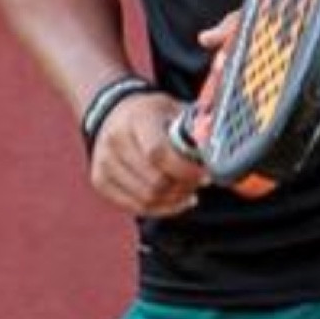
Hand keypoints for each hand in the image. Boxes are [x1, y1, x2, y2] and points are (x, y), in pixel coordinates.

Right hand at [89, 91, 206, 216]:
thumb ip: (197, 127)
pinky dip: (160, 208)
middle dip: (183, 187)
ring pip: (146, 199)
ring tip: (188, 191)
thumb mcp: (174, 109)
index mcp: (136, 119)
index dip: (185, 170)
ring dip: (174, 200)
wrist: (113, 113)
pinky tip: (175, 200)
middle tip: (198, 183)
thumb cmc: (150, 114)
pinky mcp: (100, 181)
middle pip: (154, 182)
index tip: (205, 175)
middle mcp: (115, 141)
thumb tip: (219, 146)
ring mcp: (104, 163)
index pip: (158, 153)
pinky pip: (135, 207)